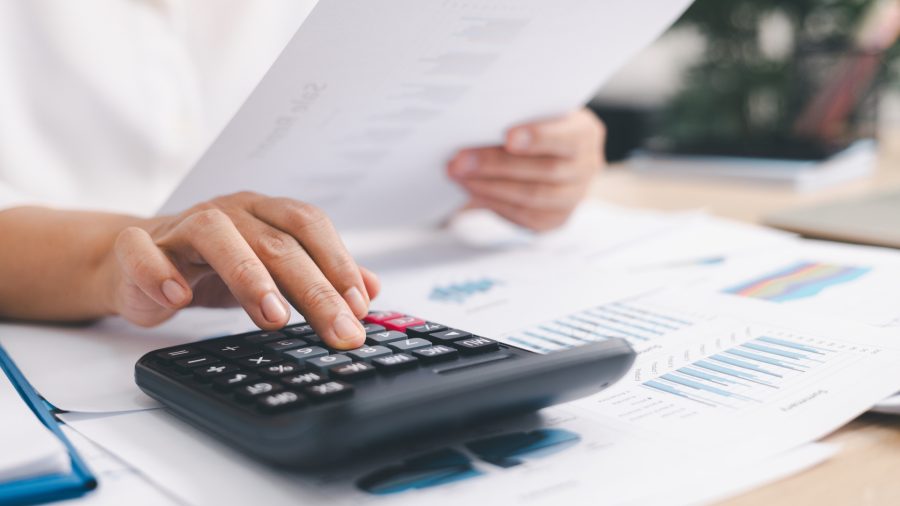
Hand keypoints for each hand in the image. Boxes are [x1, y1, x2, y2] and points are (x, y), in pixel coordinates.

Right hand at [105, 192, 378, 348]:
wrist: (136, 263)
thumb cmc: (213, 266)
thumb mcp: (272, 271)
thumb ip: (320, 276)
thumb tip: (372, 288)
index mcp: (263, 212)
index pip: (309, 227)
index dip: (337, 262)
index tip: (360, 306)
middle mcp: (228, 212)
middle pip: (275, 241)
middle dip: (313, 288)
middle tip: (337, 329)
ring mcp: (180, 227)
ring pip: (216, 234)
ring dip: (248, 275)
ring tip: (274, 316)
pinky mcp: (137, 248)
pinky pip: (143, 252)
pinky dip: (159, 271)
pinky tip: (180, 297)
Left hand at [447, 108, 605, 230]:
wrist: (547, 152)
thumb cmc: (534, 125)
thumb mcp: (533, 112)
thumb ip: (516, 116)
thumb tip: (476, 122)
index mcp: (585, 133)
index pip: (568, 137)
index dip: (540, 137)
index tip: (508, 137)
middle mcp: (586, 166)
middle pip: (545, 170)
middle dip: (497, 164)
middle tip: (460, 160)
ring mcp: (574, 196)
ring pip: (532, 196)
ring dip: (489, 186)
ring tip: (458, 175)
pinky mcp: (556, 218)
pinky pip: (524, 215)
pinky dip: (494, 202)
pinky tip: (471, 191)